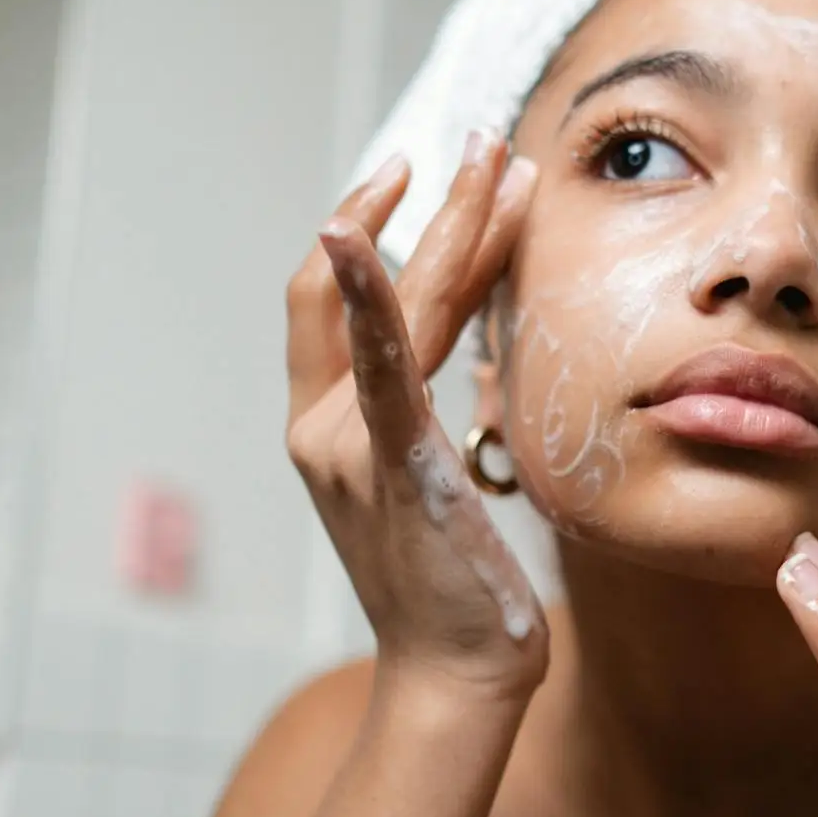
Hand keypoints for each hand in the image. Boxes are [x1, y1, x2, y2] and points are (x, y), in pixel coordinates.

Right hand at [285, 130, 546, 696]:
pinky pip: (376, 365)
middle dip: (431, 206)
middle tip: (484, 142)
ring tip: (495, 160)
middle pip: (369, 286)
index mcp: (330, 430)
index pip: (342, 305)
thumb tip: (478, 356)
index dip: (377, 233)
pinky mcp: (388, 462)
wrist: (454, 673)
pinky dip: (364, 293)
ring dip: (447, 224)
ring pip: (395, 307)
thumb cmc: (457, 587)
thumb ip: (431, 418)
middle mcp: (322, 427)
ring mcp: (345, 443)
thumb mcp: (437, 485)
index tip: (429, 178)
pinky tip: (358, 233)